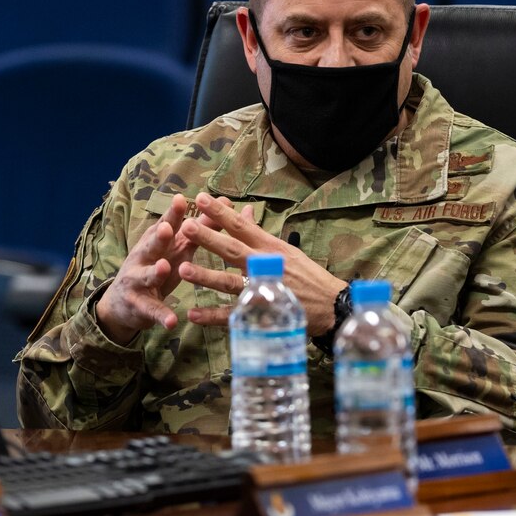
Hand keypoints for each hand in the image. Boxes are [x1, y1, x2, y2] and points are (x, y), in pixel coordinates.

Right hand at [94, 194, 196, 343]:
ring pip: (147, 275)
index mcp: (156, 242)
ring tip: (164, 268)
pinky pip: (152, 310)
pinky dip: (162, 315)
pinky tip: (172, 321)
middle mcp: (144, 257)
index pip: (166, 224)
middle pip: (152, 245)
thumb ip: (197, 230)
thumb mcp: (175, 249)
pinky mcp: (139, 306)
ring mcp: (138, 281)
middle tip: (168, 228)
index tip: (181, 199)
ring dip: (155, 272)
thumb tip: (224, 205)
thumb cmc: (155, 268)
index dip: (173, 214)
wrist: (122, 303)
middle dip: (160, 237)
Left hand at [175, 192, 347, 335]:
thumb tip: (245, 211)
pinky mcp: (261, 313)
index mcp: (270, 248)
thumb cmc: (308, 276)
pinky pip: (233, 315)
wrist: (332, 305)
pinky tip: (193, 314)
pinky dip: (213, 316)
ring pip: (229, 282)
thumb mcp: (286, 250)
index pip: (242, 226)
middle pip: (232, 250)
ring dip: (206, 276)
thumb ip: (259, 233)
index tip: (202, 199)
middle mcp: (264, 266)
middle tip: (186, 226)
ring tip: (183, 269)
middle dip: (208, 238)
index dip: (221, 213)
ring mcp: (262, 290)